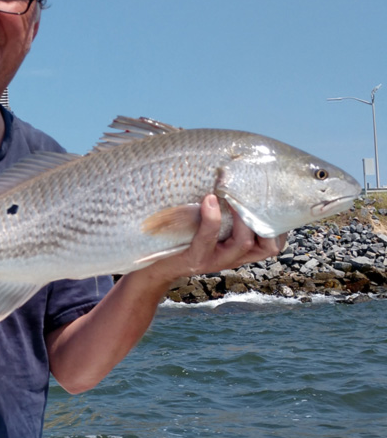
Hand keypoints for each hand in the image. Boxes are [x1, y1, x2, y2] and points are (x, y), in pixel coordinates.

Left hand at [143, 194, 286, 282]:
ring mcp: (215, 260)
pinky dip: (212, 218)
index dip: (282, 225)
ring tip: (232, 195)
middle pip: (268, 245)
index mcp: (241, 251)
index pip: (275, 242)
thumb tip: (232, 172)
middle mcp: (233, 258)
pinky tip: (209, 200)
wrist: (154, 265)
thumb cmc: (183, 238)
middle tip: (254, 194)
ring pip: (243, 242)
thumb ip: (225, 212)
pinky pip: (208, 239)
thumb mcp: (209, 227)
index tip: (275, 199)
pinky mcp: (195, 258)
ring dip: (241, 216)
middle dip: (267, 219)